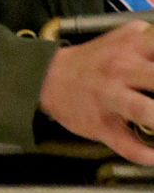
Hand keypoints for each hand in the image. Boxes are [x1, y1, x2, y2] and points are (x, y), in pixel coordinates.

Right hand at [39, 19, 153, 163]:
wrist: (48, 78)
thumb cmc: (94, 60)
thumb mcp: (124, 37)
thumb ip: (152, 38)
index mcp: (132, 47)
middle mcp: (121, 70)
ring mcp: (110, 99)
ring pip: (143, 111)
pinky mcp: (100, 125)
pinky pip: (125, 145)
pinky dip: (145, 155)